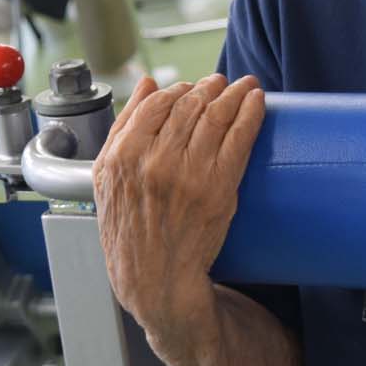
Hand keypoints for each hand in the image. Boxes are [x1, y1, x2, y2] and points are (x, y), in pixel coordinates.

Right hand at [94, 75, 266, 365]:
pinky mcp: (218, 189)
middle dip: (209, 88)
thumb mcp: (108, 180)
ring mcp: (187, 174)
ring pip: (215, 116)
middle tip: (222, 83)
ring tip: (244, 86)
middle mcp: (153, 162)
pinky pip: (238, 139)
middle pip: (188, 105)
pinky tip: (257, 102)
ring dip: (234, 93)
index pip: (156, 103)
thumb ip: (123, 129)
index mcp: (122, 157)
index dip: (178, 89)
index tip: (191, 88)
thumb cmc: (130, 232)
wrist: (155, 282)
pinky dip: (250, 114)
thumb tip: (146, 85)